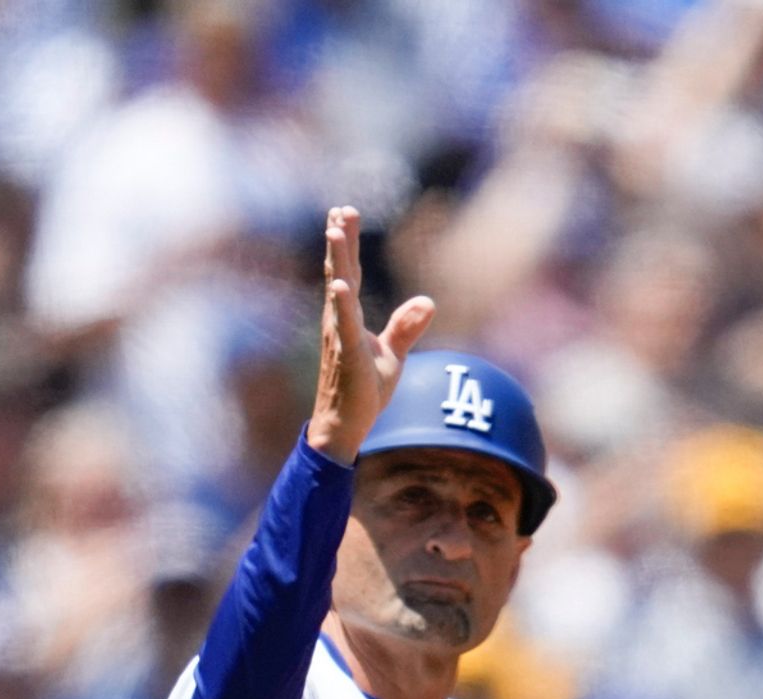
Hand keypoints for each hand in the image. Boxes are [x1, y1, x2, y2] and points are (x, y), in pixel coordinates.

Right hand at [306, 206, 436, 462]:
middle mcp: (339, 321)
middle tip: (339, 209)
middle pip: (341, 271)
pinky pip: (343, 326)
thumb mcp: (392, 355)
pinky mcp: (346, 355)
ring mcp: (339, 336)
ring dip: (337, 260)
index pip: (351, 272)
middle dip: (340, 240)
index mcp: (350, 318)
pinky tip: (339, 284)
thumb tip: (428, 301)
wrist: (345, 426)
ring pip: (338, 290)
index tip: (345, 213)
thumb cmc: (363, 391)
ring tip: (334, 230)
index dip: (348, 243)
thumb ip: (406, 326)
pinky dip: (341, 304)